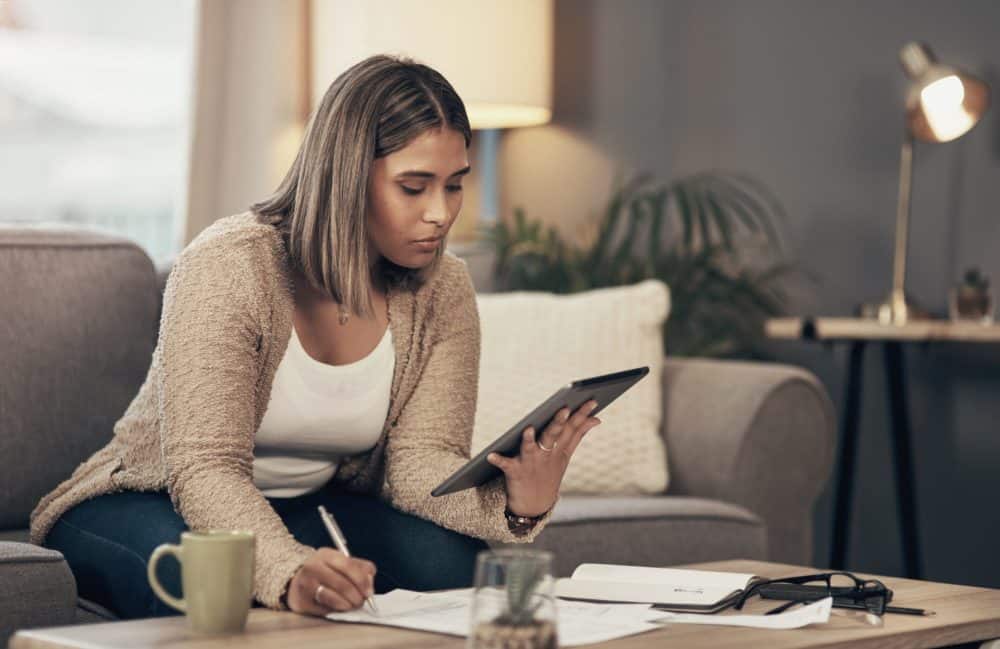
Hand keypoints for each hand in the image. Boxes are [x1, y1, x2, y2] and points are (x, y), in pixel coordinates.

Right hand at [285, 548, 375, 614]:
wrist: (295, 580)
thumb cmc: (324, 571)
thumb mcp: (341, 562)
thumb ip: (360, 567)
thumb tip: (370, 580)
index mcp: (325, 554)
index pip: (347, 565)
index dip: (361, 580)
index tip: (369, 592)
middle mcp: (313, 567)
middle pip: (341, 584)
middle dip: (356, 596)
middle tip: (362, 601)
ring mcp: (305, 585)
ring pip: (332, 598)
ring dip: (347, 605)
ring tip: (351, 605)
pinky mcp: (301, 602)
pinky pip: (324, 609)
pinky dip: (335, 610)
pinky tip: (338, 607)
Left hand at [486, 400, 601, 516]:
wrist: (533, 506)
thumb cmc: (548, 473)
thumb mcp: (565, 455)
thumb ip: (578, 434)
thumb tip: (596, 418)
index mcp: (560, 449)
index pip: (573, 428)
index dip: (583, 414)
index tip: (592, 400)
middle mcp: (547, 454)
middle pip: (554, 435)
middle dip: (559, 423)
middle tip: (565, 410)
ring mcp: (531, 463)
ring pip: (530, 448)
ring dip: (528, 440)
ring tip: (527, 429)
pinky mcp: (515, 472)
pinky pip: (505, 465)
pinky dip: (498, 460)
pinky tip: (490, 455)